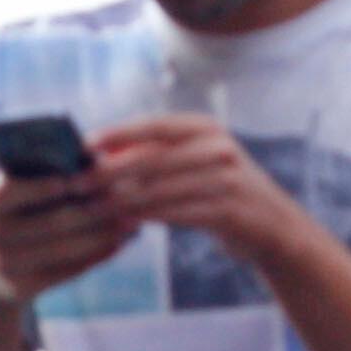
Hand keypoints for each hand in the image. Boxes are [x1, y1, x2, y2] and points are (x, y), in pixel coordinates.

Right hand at [0, 167, 136, 308]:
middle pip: (50, 222)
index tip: (71, 180)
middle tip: (129, 198)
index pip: (8, 192)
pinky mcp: (22, 288)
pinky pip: (67, 271)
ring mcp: (5, 264)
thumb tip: (98, 161)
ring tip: (132, 222)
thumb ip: (49, 173)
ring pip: (64, 248)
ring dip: (103, 234)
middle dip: (94, 209)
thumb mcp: (20, 190)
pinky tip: (119, 243)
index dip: (38, 187)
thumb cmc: (19, 213)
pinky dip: (96, 256)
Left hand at [90, 116, 315, 283]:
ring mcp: (227, 178)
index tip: (84, 146)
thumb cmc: (218, 189)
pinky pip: (179, 213)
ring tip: (94, 208)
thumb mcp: (193, 161)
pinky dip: (148, 218)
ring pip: (162, 189)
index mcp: (206, 128)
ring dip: (123, 200)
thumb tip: (100, 153)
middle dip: (112, 172)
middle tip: (79, 184)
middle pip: (154, 158)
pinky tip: (125, 222)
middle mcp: (219, 148)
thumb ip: (154, 155)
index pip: (155, 126)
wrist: (272, 224)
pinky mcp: (230, 210)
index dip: (118, 134)